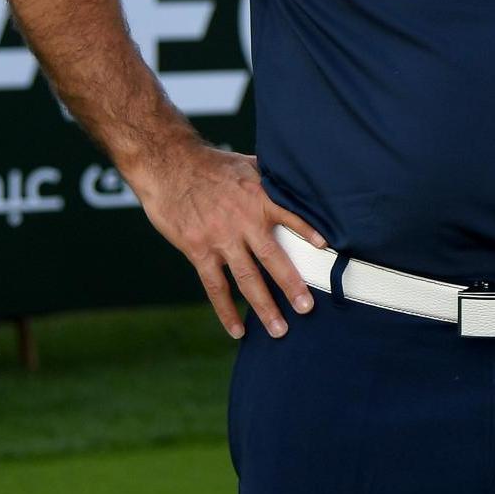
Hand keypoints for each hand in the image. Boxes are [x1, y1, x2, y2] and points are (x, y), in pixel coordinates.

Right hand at [129, 142, 323, 340]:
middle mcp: (243, 221)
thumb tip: (299, 184)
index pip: (289, 216)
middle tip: (307, 308)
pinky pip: (215, 286)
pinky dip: (226, 309)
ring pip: (247, 278)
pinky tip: (237, 329)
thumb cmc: (211, 165)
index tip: (326, 248)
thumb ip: (271, 181)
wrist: (169, 166)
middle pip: (272, 258)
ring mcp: (220, 239)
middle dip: (291, 285)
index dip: (307, 231)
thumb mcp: (248, 164)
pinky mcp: (199, 250)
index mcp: (259, 198)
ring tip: (279, 329)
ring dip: (264, 306)